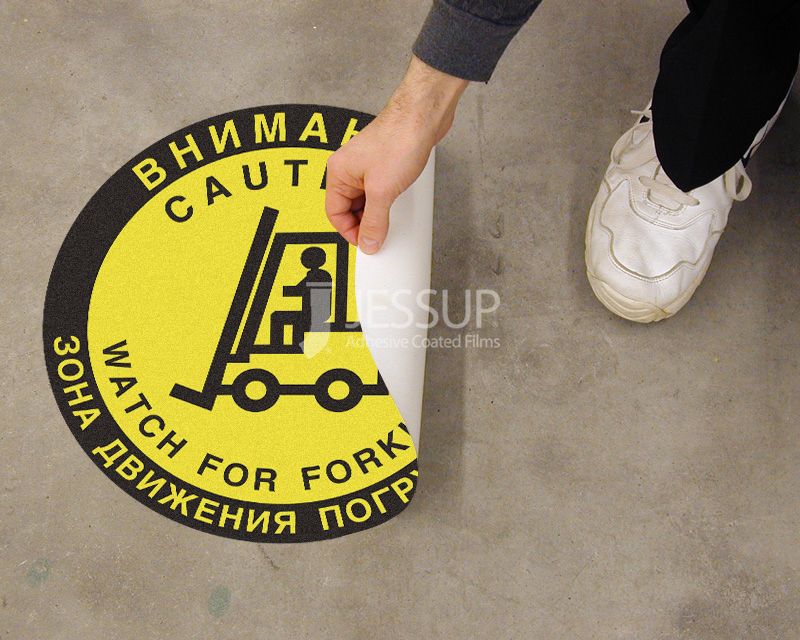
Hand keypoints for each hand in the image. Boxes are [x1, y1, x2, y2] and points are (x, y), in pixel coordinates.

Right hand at [325, 55, 468, 253]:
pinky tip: (399, 206)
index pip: (334, 212)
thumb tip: (368, 242)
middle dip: (364, 223)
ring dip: (377, 212)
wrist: (423, 115)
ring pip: (366, 199)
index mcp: (338, 172)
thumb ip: (374, 221)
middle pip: (350, 207)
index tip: (366, 243)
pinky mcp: (386, 162)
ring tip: (391, 221)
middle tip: (379, 236)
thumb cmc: (398, 141)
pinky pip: (381, 189)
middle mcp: (350, 168)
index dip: (349, 231)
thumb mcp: (382, 191)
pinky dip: (388, 201)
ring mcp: (368, 164)